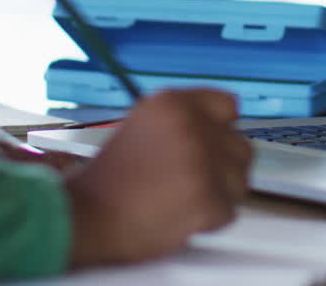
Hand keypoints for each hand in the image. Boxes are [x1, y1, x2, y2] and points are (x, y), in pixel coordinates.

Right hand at [63, 89, 251, 265]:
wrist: (85, 217)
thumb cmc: (108, 182)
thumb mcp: (142, 129)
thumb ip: (182, 125)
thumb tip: (220, 132)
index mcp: (171, 103)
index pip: (227, 105)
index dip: (222, 130)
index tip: (216, 145)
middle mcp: (190, 124)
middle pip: (240, 146)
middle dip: (223, 169)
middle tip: (193, 183)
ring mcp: (201, 160)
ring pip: (239, 181)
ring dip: (218, 196)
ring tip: (181, 201)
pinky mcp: (206, 197)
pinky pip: (229, 211)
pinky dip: (209, 221)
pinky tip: (179, 217)